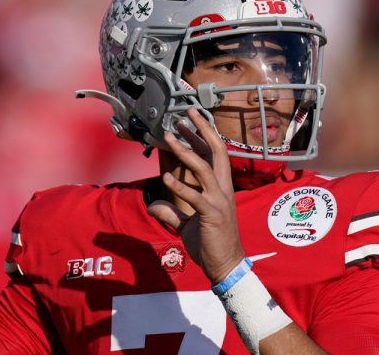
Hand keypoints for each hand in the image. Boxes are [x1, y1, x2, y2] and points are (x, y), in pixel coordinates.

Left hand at [147, 108, 245, 284]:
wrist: (225, 266)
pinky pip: (195, 196)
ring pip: (204, 167)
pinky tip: (165, 178)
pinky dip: (180, 186)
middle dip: (202, 129)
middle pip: (216, 151)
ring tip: (169, 136)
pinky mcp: (212, 214)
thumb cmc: (210, 244)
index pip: (213, 154)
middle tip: (187, 113)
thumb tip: (153, 205)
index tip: (189, 121)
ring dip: (186, 150)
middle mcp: (223, 189)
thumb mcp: (186, 224)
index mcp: (220, 187)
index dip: (203, 135)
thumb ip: (171, 212)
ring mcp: (219, 200)